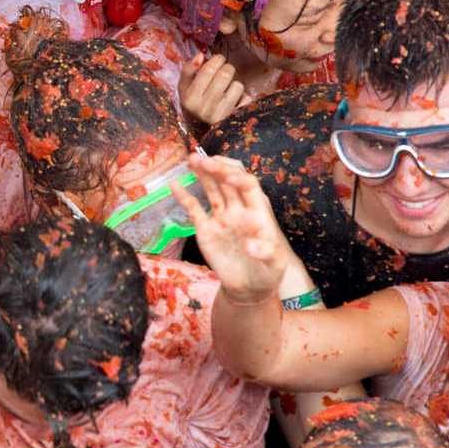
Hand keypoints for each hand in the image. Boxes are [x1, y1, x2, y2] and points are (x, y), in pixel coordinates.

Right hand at [172, 155, 291, 304]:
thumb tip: (252, 245)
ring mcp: (220, 217)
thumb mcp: (274, 264)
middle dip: (217, 169)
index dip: (239, 178)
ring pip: (211, 189)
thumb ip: (266, 252)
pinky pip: (193, 208)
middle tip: (203, 160)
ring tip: (191, 159)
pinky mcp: (205, 228)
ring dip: (202, 174)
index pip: (249, 187)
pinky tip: (174, 184)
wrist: (248, 288)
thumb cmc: (267, 273)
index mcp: (257, 212)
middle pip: (228, 182)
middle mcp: (238, 209)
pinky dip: (184, 196)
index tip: (228, 176)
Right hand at [181, 54, 248, 127]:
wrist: (204, 131)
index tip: (219, 59)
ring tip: (228, 88)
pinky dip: (242, 96)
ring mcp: (220, 115)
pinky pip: (246, 98)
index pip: (207, 70)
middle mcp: (204, 108)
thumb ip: (188, 70)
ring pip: (237, 85)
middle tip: (225, 70)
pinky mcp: (234, 119)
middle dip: (227, 68)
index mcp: (190, 98)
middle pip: (225, 75)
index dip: (216, 60)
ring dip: (234, 83)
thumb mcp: (185, 87)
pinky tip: (235, 101)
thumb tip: (200, 55)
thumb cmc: (195, 102)